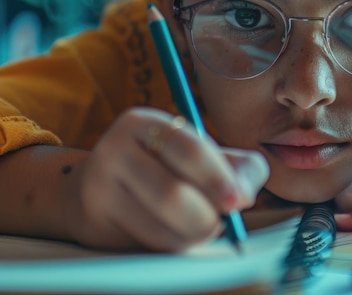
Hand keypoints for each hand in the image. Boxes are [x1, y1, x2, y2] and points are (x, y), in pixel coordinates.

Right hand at [69, 107, 268, 250]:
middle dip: (207, 216)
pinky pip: (147, 241)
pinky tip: (177, 233)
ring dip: (193, 234)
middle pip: (171, 194)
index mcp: (146, 122)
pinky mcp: (94, 218)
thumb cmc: (169, 168)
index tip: (238, 202)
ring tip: (202, 226)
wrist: (99, 188)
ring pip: (160, 224)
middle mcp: (116, 147)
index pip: (189, 151)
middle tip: (222, 222)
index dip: (218, 179)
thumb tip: (243, 198)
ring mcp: (99, 184)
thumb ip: (239, 168)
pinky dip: (174, 243)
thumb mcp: (205, 157)